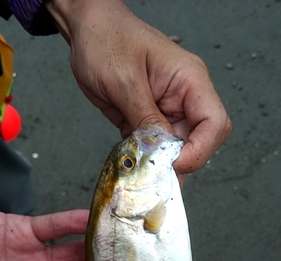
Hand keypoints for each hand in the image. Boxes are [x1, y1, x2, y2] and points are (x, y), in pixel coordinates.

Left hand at [46, 0, 230, 174]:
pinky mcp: (149, 120)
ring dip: (162, 164)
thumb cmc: (106, 39)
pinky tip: (134, 167)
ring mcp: (168, 110)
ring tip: (143, 175)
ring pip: (178, 149)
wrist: (87, 30)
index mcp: (190, 80)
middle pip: (201, 141)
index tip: (174, 164)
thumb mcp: (124, 80)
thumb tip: (161, 152)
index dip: (200, 150)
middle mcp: (185, 97)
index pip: (214, 123)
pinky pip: (156, 148)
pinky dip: (147, 160)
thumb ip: (145, 118)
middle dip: (181, 161)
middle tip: (156, 175)